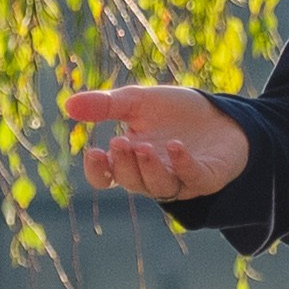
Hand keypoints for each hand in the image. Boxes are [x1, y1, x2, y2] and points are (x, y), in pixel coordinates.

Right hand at [58, 81, 248, 202]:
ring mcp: (180, 180)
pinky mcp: (207, 177)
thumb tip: (68, 106)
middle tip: (121, 141)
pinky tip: (176, 147)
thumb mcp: (136, 101)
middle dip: (124, 164)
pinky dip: (182, 165)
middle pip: (131, 181)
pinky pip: (192, 178)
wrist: (220, 113)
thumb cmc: (175, 112)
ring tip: (144, 146)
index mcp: (130, 160)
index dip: (97, 171)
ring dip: (149, 169)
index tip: (93, 152)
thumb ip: (105, 105)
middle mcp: (152, 175)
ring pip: (159, 186)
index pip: (106, 177)